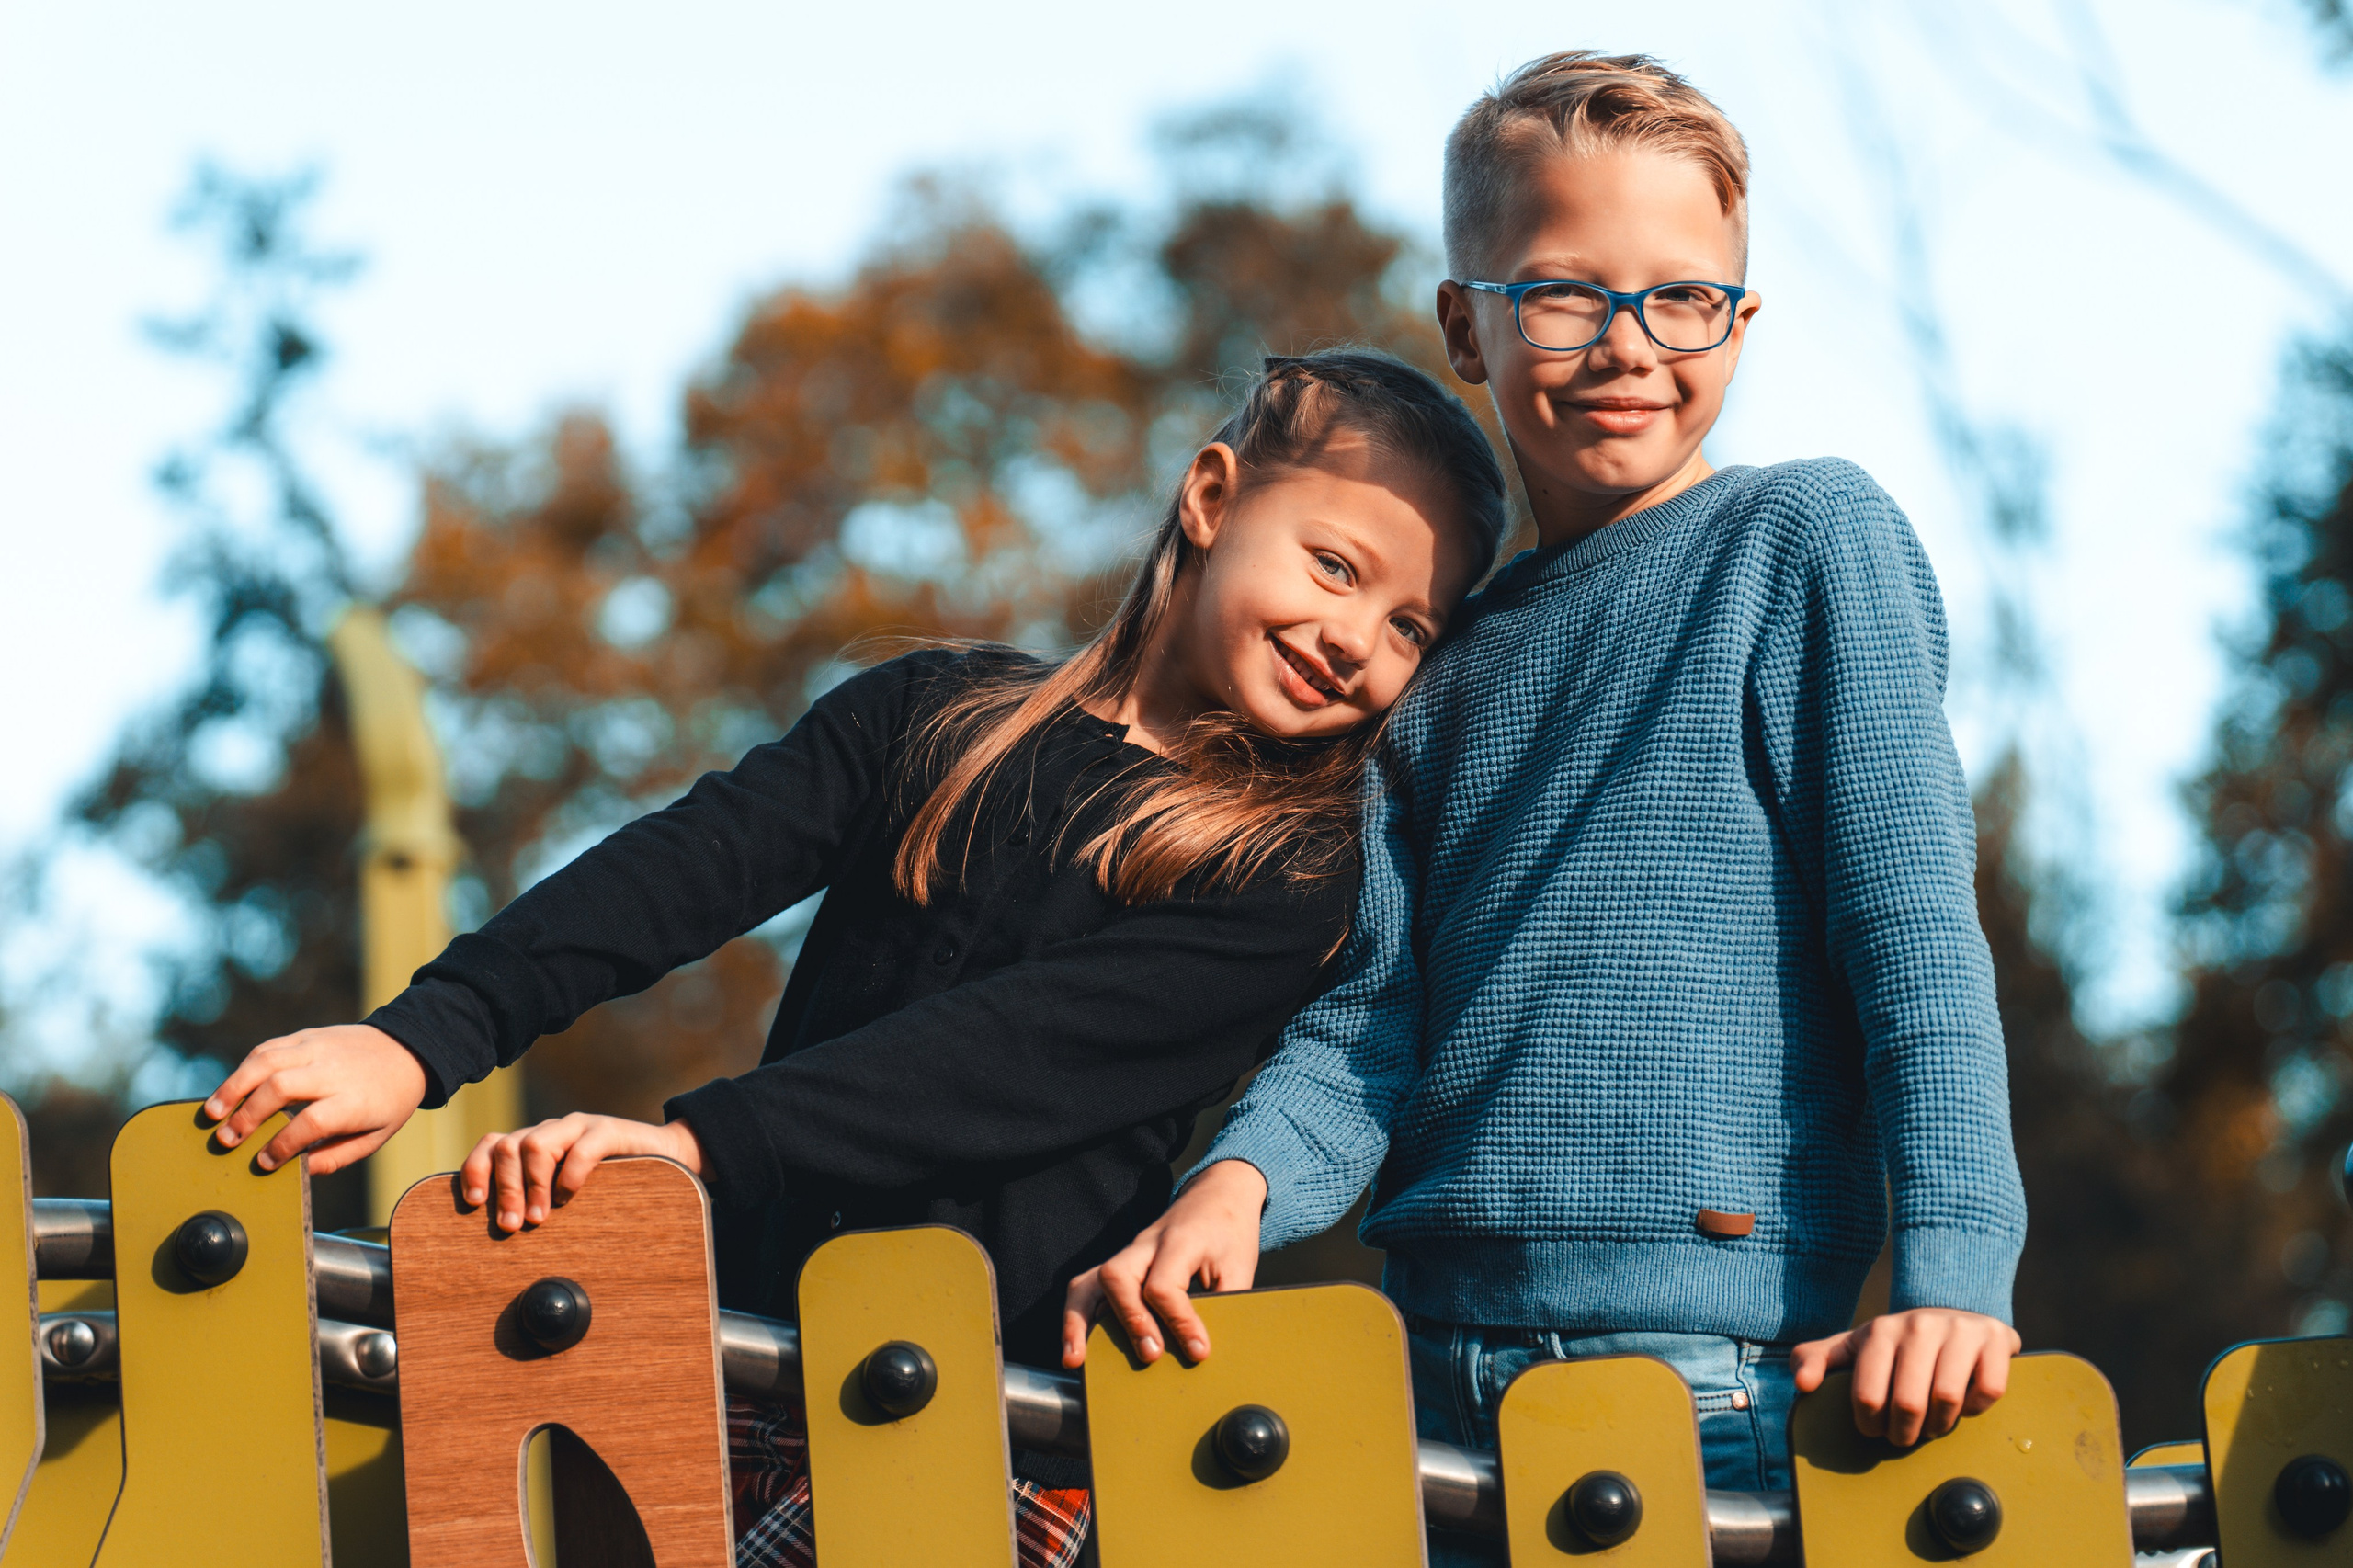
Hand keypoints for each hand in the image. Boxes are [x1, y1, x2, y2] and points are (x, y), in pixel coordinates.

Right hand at [203, 1024, 429, 1175]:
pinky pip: (268, 1048)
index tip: (264, 1162)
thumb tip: (297, 1171)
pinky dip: (244, 1069)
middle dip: (248, 1116)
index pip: (312, 1122)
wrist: (407, 1050)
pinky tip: (230, 1090)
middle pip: (281, 1087)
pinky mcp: (307, 1036)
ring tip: (212, 1113)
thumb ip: (335, 1157)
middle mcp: (333, 1070)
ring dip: (233, 1087)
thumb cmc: (388, 1101)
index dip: (282, 1144)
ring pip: (266, 1061)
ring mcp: (318, 1048)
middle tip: (227, 1140)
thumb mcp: (375, 1136)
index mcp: (354, 1100)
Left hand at [461, 1114, 704, 1232]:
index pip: (492, 1145)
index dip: (476, 1170)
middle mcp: (552, 1130)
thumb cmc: (614, 1184)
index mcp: (536, 1143)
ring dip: (531, 1186)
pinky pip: (581, 1147)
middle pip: (508, 1147)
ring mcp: (579, 1126)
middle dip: (504, 1189)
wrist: (669, 1156)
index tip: (474, 1204)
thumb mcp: (568, 1192)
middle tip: (511, 1226)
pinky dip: (569, 1175)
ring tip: (539, 1218)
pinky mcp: (609, 1130)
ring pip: (536, 1144)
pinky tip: (570, 1197)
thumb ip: (541, 1201)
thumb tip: (505, 1237)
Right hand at [1061, 1159, 1266, 1368]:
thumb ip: (1226, 1303)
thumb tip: (1207, 1351)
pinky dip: (1076, 1318)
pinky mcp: (1121, 1264)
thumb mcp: (1240, 1265)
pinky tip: (1075, 1350)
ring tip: (1076, 1359)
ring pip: (1089, 1281)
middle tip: (1152, 1355)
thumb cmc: (1230, 1233)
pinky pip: (1086, 1287)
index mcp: (1178, 1240)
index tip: (1198, 1351)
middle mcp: (1145, 1243)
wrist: (1218, 1195)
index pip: (1163, 1284)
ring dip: (1079, 1322)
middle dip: (1130, 1320)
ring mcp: (1128, 1253)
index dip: (1179, 1322)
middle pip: (1117, 1276)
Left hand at [1793, 1308, 2021, 1446]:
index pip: (1868, 1396)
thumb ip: (1817, 1359)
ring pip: (1948, 1399)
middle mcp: (1920, 1325)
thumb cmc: (1898, 1342)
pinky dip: (1976, 1409)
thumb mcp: (1854, 1346)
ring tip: (1932, 1424)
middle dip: (1904, 1432)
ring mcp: (1960, 1330)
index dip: (1871, 1425)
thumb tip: (1802, 1383)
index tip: (1876, 1428)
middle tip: (1905, 1435)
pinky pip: (1988, 1391)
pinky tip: (1966, 1403)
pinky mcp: (1996, 1340)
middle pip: (1909, 1404)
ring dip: (1940, 1425)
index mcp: (1880, 1330)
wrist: (1954, 1311)